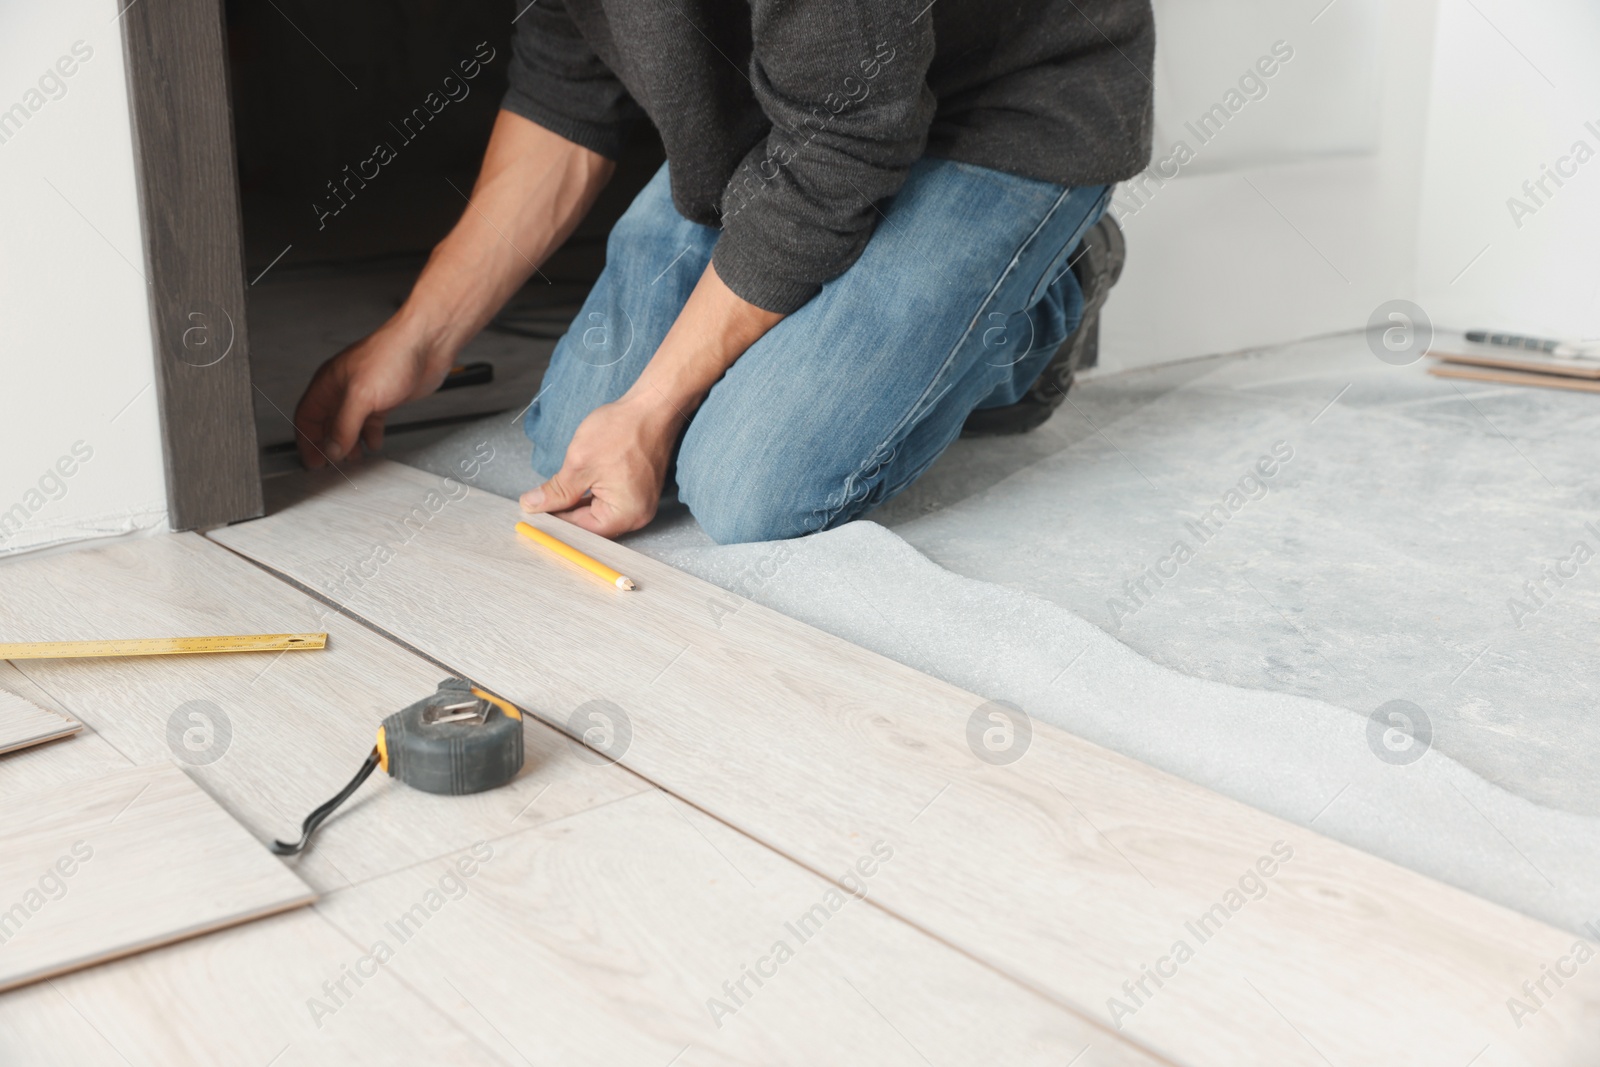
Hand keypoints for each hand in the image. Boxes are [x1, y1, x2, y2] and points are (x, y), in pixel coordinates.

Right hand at [293, 317, 448, 467]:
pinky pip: (371, 422)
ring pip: (349, 424)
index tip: (312, 460)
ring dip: (349, 443)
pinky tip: (373, 444)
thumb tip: (333, 449)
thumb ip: (344, 426)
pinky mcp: (386, 398)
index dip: (306, 440)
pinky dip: (370, 435)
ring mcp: (366, 393)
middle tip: (330, 465)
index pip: (307, 415)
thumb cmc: (394, 354)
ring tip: (352, 460)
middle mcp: (345, 388)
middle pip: (326, 422)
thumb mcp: (361, 396)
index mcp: (329, 382)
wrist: (428, 344)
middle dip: (327, 445)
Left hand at [519, 394, 683, 537]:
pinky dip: (591, 494)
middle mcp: (638, 515)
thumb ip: (555, 491)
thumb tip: (532, 505)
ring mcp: (641, 503)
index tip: (533, 512)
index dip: (555, 521)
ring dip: (577, 503)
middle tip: (538, 501)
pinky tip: (575, 484)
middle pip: (592, 525)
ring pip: (599, 512)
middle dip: (565, 513)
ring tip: (555, 489)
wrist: (652, 406)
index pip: (582, 530)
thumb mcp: (579, 463)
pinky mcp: (639, 490)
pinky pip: (610, 501)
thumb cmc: (623, 430)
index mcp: (626, 514)